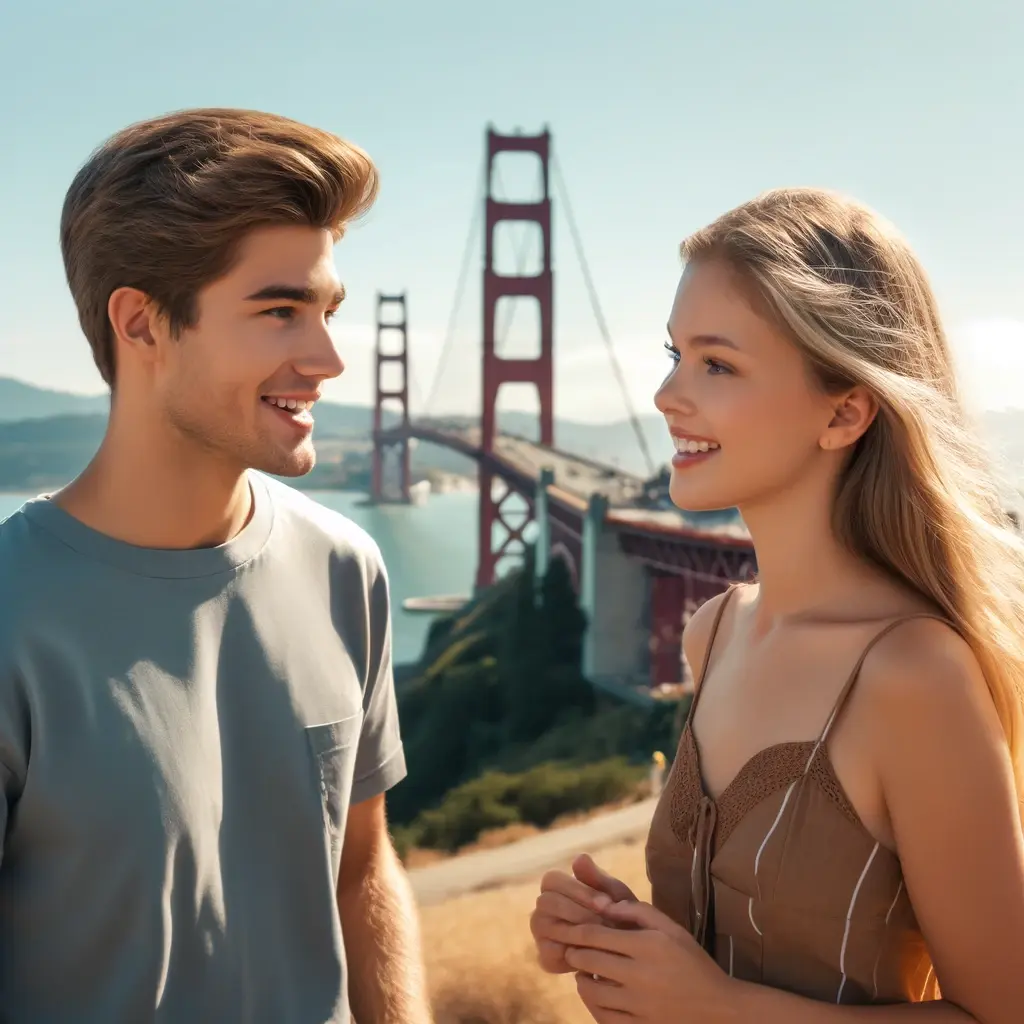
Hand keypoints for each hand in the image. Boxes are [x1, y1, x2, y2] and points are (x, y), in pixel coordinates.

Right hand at [530, 854, 636, 973]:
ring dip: (576, 932)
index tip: (605, 903)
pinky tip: (596, 954)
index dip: (578, 890)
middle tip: (607, 924)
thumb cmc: (619, 915)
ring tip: (604, 939)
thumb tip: (579, 858)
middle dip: (579, 912)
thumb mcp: (615, 895)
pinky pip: (550, 951)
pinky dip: (574, 953)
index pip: (552, 879)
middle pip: (547, 901)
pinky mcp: (545, 956)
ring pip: (545, 925)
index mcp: (555, 885)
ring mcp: (540, 931)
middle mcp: (543, 906)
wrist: (628, 951)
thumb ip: (598, 877)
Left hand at [553, 899, 735, 1022]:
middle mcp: (639, 975)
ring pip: (592, 992)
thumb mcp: (671, 928)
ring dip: (582, 980)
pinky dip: (594, 1005)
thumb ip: (638, 911)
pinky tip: (597, 997)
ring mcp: (638, 1005)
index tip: (570, 931)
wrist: (718, 1007)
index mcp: (646, 946)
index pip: (596, 935)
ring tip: (583, 974)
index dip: (577, 932)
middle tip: (572, 951)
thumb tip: (605, 905)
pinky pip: (604, 1017)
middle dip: (575, 954)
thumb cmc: (692, 961)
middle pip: (589, 961)